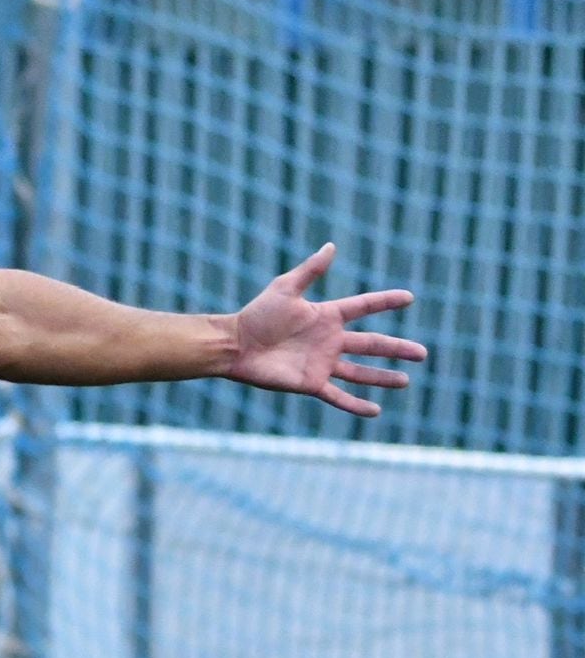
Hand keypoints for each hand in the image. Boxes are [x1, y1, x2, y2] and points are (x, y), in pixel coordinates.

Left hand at [226, 243, 426, 417]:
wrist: (235, 344)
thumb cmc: (257, 314)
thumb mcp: (286, 288)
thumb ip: (310, 270)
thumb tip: (331, 246)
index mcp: (326, 316)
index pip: (363, 307)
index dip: (384, 301)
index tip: (409, 297)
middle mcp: (329, 340)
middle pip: (371, 344)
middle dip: (396, 348)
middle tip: (423, 353)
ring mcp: (322, 363)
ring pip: (360, 373)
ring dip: (382, 377)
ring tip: (405, 381)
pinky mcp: (311, 383)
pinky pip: (338, 396)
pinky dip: (356, 405)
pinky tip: (375, 411)